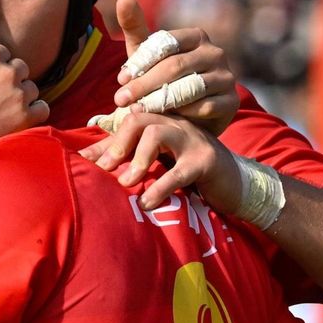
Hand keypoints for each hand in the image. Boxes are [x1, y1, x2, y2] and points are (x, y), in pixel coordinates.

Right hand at [0, 43, 47, 160]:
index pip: (3, 53)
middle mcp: (7, 73)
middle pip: (20, 69)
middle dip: (10, 79)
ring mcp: (17, 95)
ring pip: (31, 89)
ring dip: (21, 97)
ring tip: (3, 110)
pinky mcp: (24, 117)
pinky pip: (43, 109)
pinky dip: (35, 113)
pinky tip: (22, 118)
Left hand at [80, 111, 242, 214]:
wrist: (236, 183)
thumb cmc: (190, 171)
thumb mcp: (158, 160)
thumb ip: (126, 155)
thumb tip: (86, 157)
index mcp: (162, 121)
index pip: (127, 123)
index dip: (105, 142)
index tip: (85, 162)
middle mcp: (175, 124)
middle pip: (140, 120)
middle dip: (118, 144)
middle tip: (105, 170)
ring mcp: (192, 139)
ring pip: (157, 134)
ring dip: (137, 159)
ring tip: (126, 184)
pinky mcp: (206, 160)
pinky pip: (179, 171)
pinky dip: (160, 187)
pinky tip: (148, 203)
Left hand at [112, 0, 237, 133]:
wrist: (190, 116)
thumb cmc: (164, 80)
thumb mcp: (147, 55)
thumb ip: (135, 28)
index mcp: (196, 36)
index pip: (165, 44)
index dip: (140, 62)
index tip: (120, 80)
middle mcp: (215, 52)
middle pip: (176, 66)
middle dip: (145, 84)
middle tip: (121, 100)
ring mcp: (227, 76)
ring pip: (190, 88)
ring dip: (160, 101)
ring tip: (138, 111)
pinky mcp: (233, 100)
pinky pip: (205, 107)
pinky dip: (183, 115)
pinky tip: (165, 121)